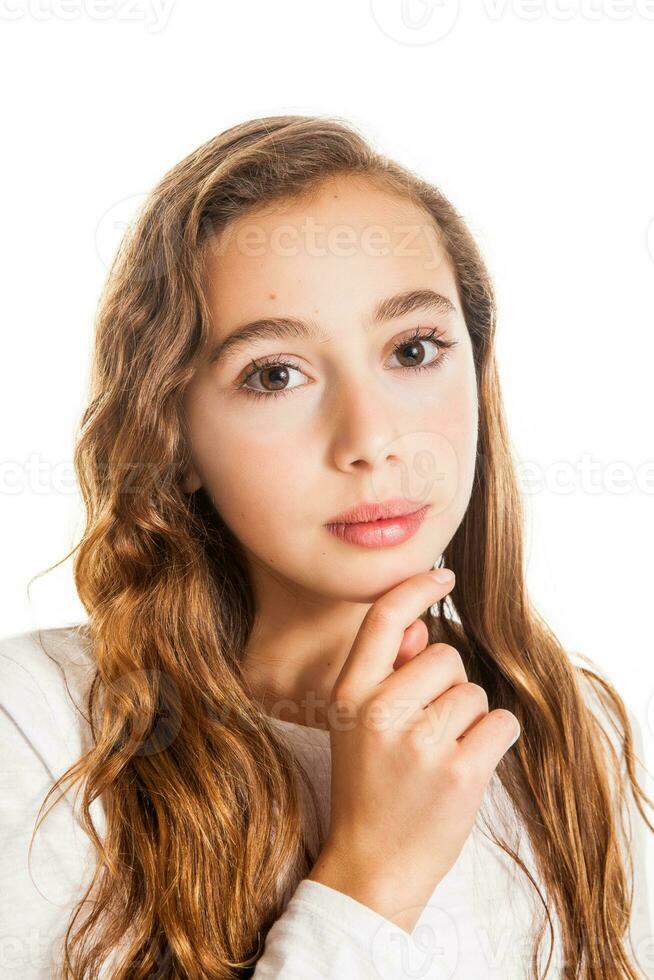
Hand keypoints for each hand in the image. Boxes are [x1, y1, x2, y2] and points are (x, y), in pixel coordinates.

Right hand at [308, 568, 519, 933]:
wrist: (372, 867)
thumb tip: (420, 628)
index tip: (444, 575)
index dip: (416, 587)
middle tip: (427, 729)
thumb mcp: (358, 725)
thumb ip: (387, 673)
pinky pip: (501, 724)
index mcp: (350, 694)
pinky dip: (495, 741)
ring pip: (474, 693)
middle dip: (449, 685)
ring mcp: (421, 743)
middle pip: (446, 655)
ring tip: (440, 755)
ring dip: (470, 719)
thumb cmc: (369, 789)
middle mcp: (382, 711)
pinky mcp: (461, 773)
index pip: (384, 619)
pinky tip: (468, 765)